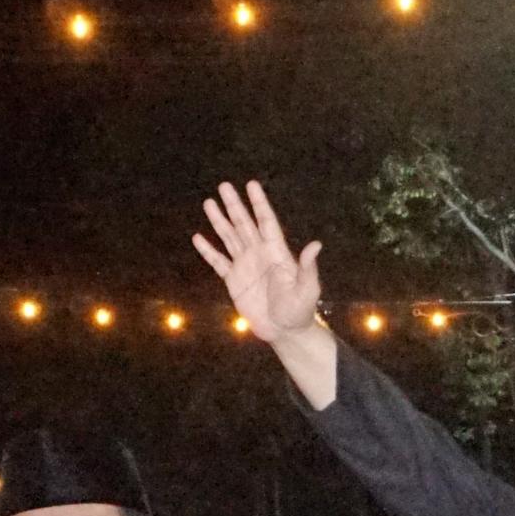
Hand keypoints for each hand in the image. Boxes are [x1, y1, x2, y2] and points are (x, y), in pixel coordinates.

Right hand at [189, 180, 340, 405]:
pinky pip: (218, 262)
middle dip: (234, 205)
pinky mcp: (234, 281)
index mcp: (277, 252)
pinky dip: (208, 251)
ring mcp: (245, 266)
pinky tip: (198, 238)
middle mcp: (259, 254)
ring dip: (219, 221)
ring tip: (209, 202)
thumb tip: (316, 244)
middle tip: (224, 185)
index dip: (259, 203)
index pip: (266, 222)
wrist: (285, 331)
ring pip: (229, 237)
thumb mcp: (307, 289)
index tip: (251, 184)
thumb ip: (308, 267)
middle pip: (244, 224)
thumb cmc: (300, 310)